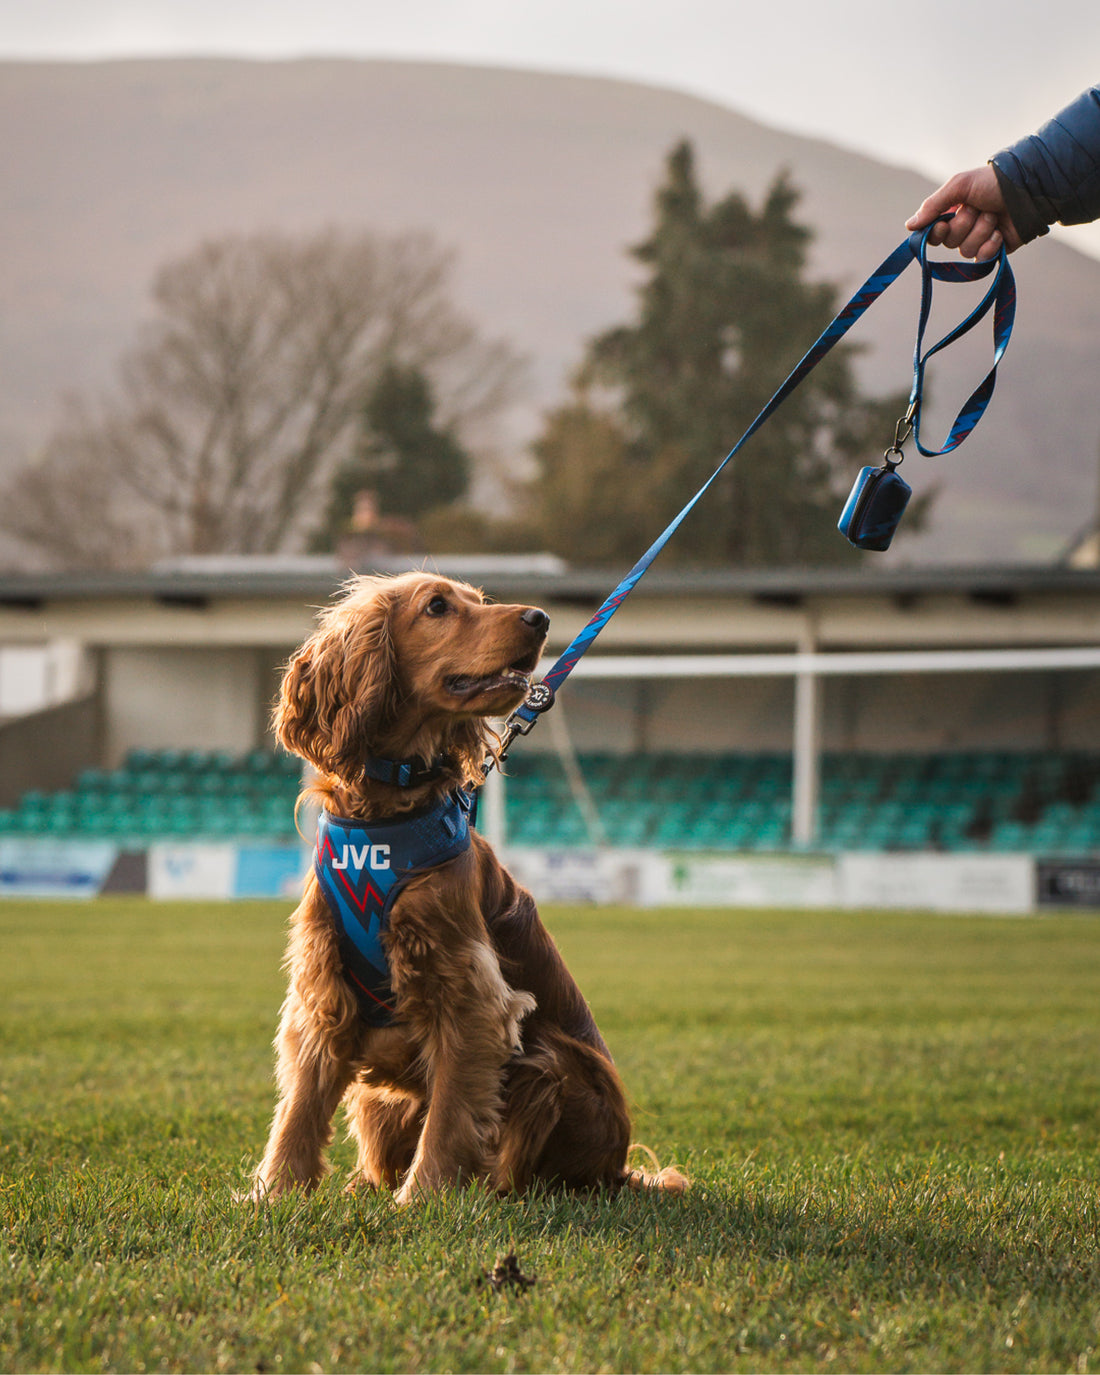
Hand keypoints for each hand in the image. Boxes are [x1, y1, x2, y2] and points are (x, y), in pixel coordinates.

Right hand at [906, 166, 1022, 258]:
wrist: (1026, 189)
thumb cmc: (992, 182)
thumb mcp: (959, 186)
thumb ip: (933, 205)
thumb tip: (909, 226)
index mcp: (951, 212)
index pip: (932, 234)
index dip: (936, 233)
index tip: (943, 225)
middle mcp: (962, 228)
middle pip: (950, 242)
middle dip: (965, 225)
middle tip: (979, 209)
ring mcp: (978, 240)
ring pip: (966, 251)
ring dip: (981, 231)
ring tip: (994, 216)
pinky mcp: (993, 251)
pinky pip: (981, 259)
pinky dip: (991, 245)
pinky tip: (1000, 232)